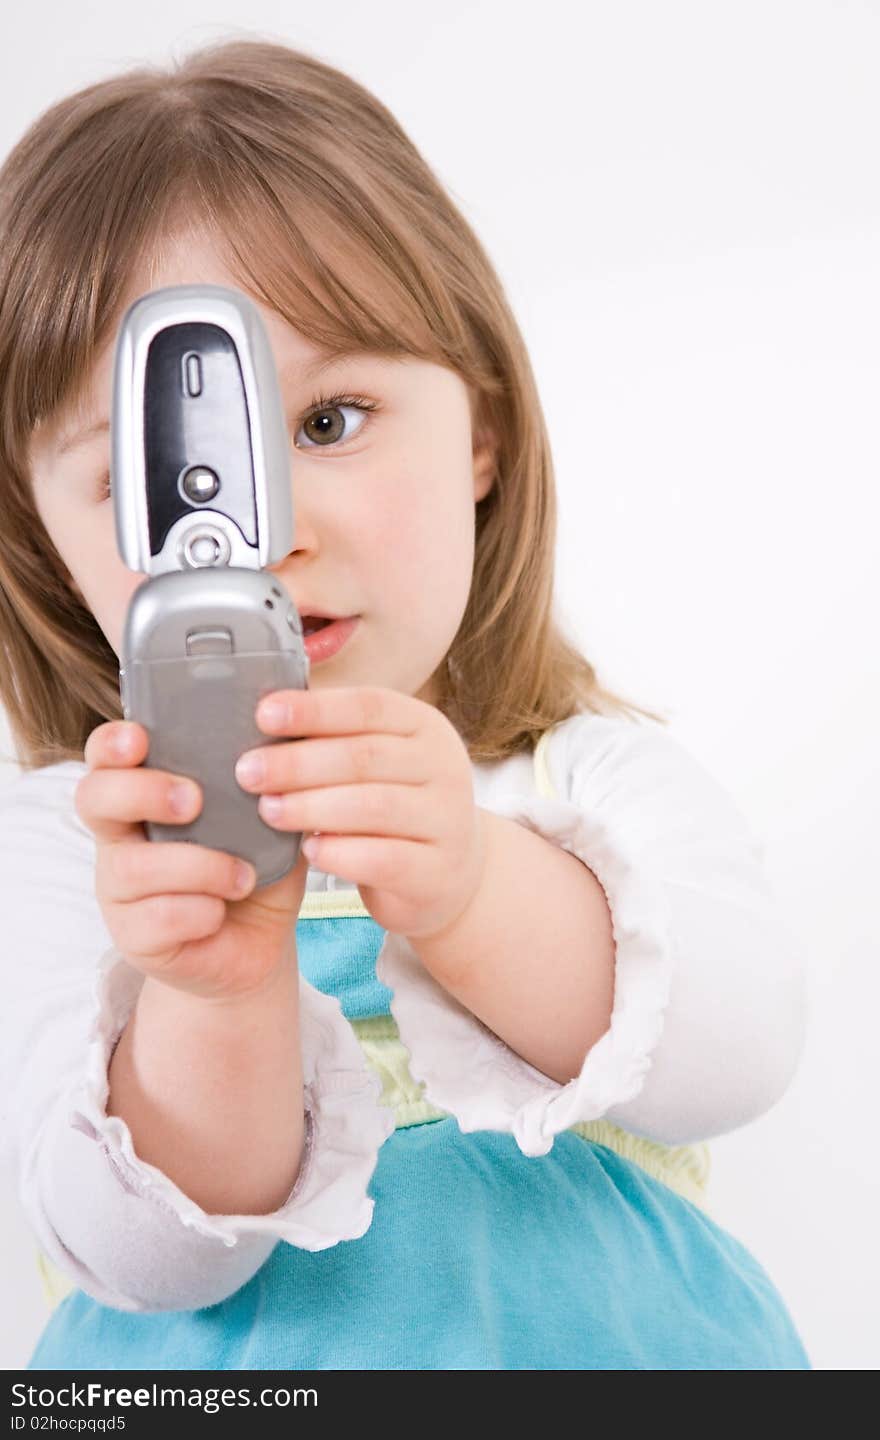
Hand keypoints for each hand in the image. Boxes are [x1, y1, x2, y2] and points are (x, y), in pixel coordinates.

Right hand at [76, 721, 309, 1001]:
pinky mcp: (134, 937)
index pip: (106, 757)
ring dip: (199, 866)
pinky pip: (158, 917)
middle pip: (95, 799)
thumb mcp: (268, 821)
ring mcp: (119, 890)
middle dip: (143, 792)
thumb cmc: (256, 868)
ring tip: (243, 876)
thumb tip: (296, 738)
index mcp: (144, 797)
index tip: (141, 738)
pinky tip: (222, 911)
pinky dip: (201, 911)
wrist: (257, 947)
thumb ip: (268, 784)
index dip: (112, 744)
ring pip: (133, 866)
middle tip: (194, 801)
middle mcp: (121, 839)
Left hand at [236, 686, 487, 942]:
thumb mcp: (377, 765)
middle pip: (366, 757)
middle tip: (248, 771)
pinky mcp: (438, 870)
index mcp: (424, 727)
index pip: (368, 707)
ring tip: (268, 810)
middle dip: (299, 763)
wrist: (449, 874)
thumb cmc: (394, 808)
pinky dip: (341, 853)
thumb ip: (334, 742)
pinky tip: (308, 851)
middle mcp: (444, 767)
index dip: (315, 709)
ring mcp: (447, 820)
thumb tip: (263, 720)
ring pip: (374, 806)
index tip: (263, 714)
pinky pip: (385, 859)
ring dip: (312, 807)